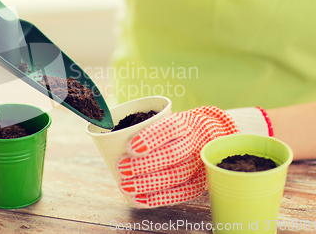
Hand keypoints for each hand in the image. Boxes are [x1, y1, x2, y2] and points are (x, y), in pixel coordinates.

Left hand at [116, 106, 238, 207]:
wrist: (209, 136)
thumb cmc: (174, 128)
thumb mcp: (163, 117)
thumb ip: (141, 125)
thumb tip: (106, 135)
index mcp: (184, 123)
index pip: (169, 128)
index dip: (150, 138)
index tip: (129, 147)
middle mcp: (194, 143)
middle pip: (171, 155)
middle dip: (143, 164)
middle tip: (120, 167)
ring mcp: (199, 164)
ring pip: (175, 176)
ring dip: (147, 183)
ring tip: (125, 185)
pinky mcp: (199, 183)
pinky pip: (180, 194)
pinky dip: (157, 198)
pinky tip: (138, 199)